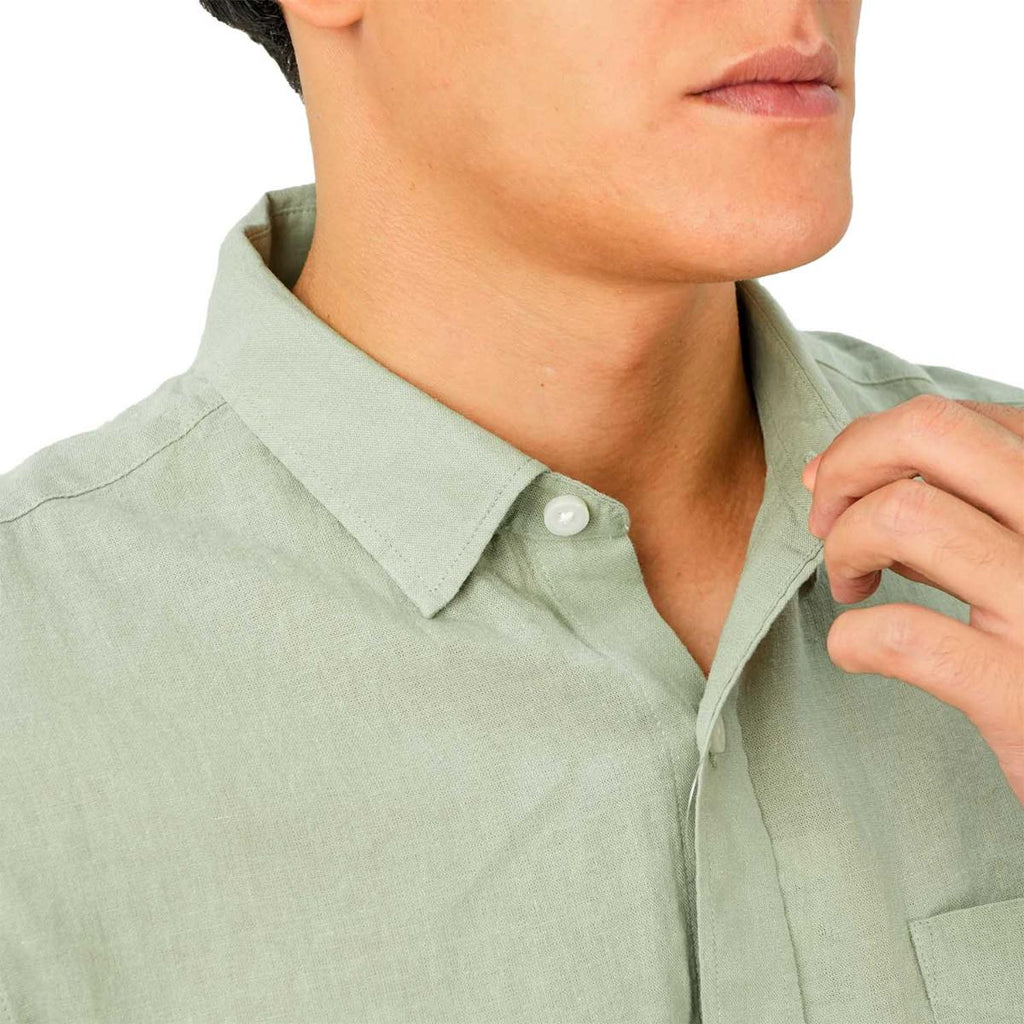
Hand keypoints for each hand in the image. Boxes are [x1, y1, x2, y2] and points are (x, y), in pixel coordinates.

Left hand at [800, 394, 1023, 804]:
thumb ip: (958, 509)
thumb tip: (832, 475)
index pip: (959, 421)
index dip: (874, 444)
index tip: (837, 487)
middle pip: (928, 430)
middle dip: (848, 464)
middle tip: (825, 520)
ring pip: (904, 516)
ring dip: (845, 547)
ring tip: (851, 584)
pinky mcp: (1022, 692)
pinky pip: (902, 635)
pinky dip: (852, 639)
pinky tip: (855, 652)